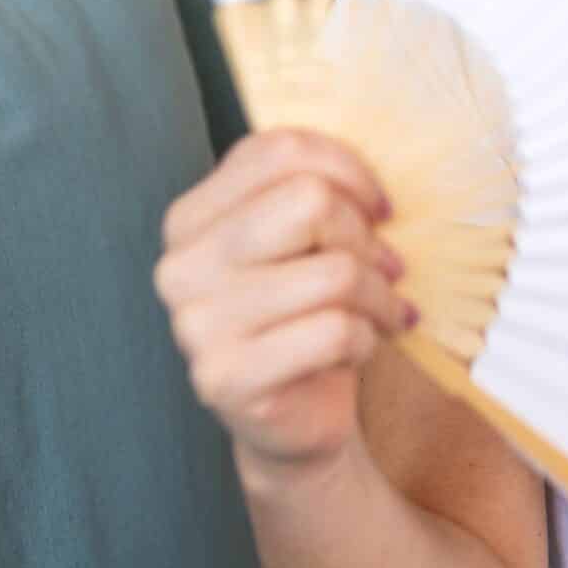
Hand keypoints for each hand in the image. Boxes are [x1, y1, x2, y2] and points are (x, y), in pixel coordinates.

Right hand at [152, 127, 413, 482]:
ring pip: (335, 271)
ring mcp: (195, 325)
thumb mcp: (305, 242)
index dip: (350, 171)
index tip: (380, 208)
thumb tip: (373, 186)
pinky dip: (369, 338)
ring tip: (383, 312)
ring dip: (380, 295)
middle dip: (366, 237)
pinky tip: (360, 349)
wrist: (294, 416)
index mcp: (191, 217)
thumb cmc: (308, 313)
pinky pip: (335, 331)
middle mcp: (181, 265)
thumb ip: (316, 193)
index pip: (280, 150)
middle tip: (386, 268)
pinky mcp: (224, 378)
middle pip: (310, 201)